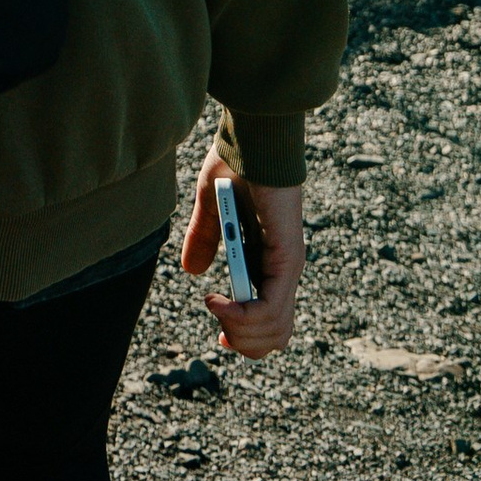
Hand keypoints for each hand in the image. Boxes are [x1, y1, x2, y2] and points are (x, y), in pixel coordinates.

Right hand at [182, 143, 303, 359]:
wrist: (253, 138)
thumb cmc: (237, 164)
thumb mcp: (212, 209)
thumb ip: (204, 239)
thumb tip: (192, 272)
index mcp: (269, 262)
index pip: (270, 321)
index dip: (245, 337)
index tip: (220, 337)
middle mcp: (283, 271)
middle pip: (275, 336)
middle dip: (242, 342)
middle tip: (219, 326)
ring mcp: (288, 267)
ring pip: (275, 330)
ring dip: (239, 331)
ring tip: (215, 307)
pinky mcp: (287, 259)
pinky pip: (269, 308)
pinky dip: (240, 315)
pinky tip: (217, 301)